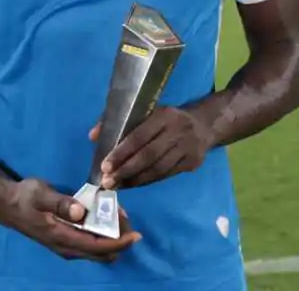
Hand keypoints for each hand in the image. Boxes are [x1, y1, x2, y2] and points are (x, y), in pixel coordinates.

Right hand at [0, 178, 140, 261]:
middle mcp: (66, 247)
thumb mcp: (41, 194)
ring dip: (112, 237)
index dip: (119, 243)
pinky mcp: (66, 240)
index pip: (97, 247)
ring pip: (97, 250)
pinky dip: (102, 234)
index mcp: (62, 237)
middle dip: (119, 240)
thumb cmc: (25, 197)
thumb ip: (61, 203)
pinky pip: (90, 244)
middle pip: (101, 253)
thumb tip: (81, 211)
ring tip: (119, 215)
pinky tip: (105, 216)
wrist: (7, 204)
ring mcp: (66, 246)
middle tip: (128, 219)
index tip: (135, 235)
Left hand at [90, 107, 214, 189]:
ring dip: (135, 180)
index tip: (105, 166)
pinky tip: (133, 185)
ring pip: (158, 169)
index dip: (121, 152)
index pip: (140, 136)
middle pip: (149, 155)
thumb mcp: (146, 111)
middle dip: (126, 170)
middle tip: (108, 182)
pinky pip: (166, 175)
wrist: (205, 125)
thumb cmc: (167, 118)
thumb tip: (93, 136)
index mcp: (164, 115)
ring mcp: (187, 149)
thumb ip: (118, 121)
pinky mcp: (192, 163)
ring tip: (117, 186)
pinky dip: (147, 181)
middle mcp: (177, 131)